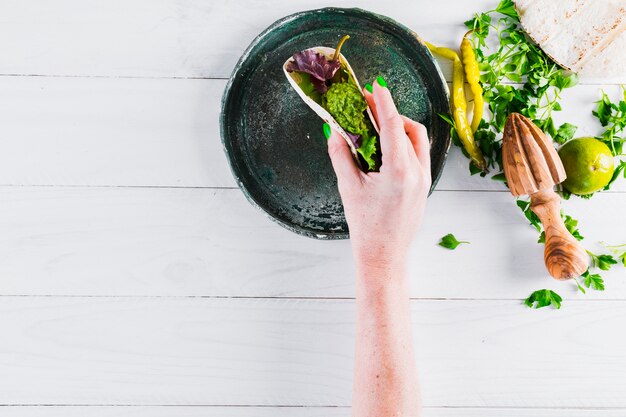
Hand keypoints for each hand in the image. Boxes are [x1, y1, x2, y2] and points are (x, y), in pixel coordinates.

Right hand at [326, 77, 430, 268]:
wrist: (384, 255)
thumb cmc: (366, 225)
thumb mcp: (348, 187)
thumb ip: (340, 153)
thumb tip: (333, 129)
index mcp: (399, 170)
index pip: (393, 125)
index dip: (384, 101)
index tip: (376, 85)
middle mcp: (417, 172)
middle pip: (408, 128)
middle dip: (390, 113)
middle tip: (368, 106)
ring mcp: (424, 179)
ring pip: (417, 140)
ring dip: (399, 127)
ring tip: (376, 126)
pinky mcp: (424, 185)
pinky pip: (418, 154)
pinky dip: (404, 143)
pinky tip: (386, 146)